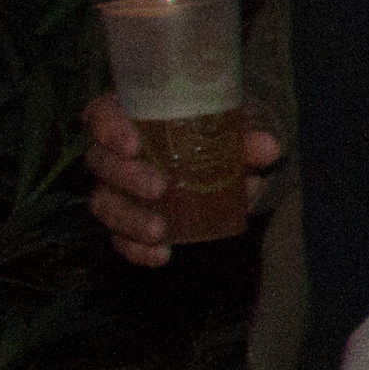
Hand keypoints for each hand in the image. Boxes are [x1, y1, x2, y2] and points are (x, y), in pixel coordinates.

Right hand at [85, 91, 277, 266]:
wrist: (227, 151)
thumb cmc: (217, 127)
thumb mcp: (234, 124)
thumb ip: (247, 133)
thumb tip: (267, 148)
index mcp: (129, 115)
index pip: (101, 114)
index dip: (109, 129)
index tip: (133, 145)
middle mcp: (113, 151)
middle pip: (101, 163)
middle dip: (127, 178)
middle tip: (159, 188)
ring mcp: (115, 187)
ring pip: (104, 203)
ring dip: (129, 219)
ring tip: (160, 231)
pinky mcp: (126, 218)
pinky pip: (119, 236)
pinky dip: (137, 249)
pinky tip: (161, 255)